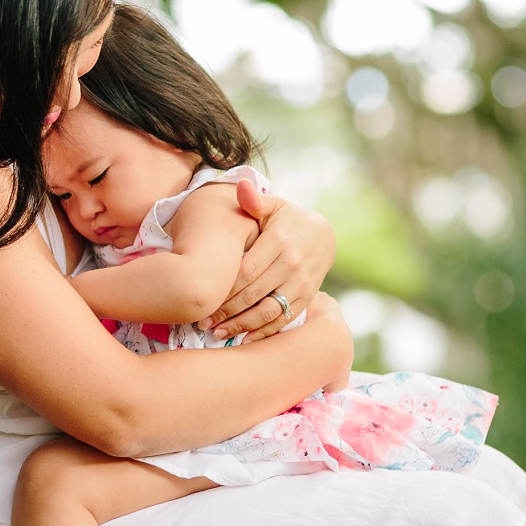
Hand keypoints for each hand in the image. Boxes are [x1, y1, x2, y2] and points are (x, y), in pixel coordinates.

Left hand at [207, 178, 335, 334]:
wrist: (324, 235)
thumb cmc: (288, 220)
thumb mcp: (274, 206)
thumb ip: (255, 201)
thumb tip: (241, 186)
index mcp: (279, 241)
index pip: (245, 271)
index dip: (223, 288)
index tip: (202, 298)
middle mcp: (292, 264)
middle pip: (253, 294)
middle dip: (226, 310)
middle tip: (201, 321)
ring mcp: (301, 284)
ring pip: (268, 311)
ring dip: (241, 325)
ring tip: (218, 333)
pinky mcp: (307, 298)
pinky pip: (283, 320)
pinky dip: (263, 332)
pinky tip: (243, 340)